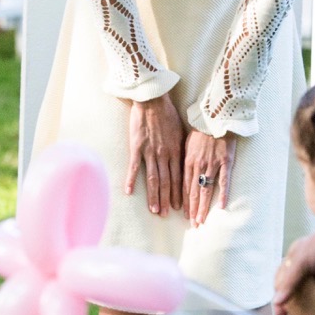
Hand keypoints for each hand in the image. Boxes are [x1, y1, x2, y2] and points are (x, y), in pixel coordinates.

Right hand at [125, 94, 184, 215]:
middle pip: (167, 182)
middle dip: (168, 200)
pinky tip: (129, 192)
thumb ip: (181, 148)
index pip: (179, 178)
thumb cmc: (168, 113)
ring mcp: (150, 152)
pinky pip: (134, 167)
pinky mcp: (137, 147)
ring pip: (153, 179)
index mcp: (176, 151)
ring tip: (154, 210)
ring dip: (154, 196)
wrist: (152, 100)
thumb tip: (185, 162)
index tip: (181, 207)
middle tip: (168, 214)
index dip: (180, 194)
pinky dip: (131, 180)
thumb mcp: (180, 131)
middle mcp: (164, 154)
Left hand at [183, 130, 235, 226]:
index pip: (184, 186)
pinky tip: (220, 207)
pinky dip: (222, 194)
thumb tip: (180, 169)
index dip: (183, 202)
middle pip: (194, 192)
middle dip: (192, 210)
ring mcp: (212, 164)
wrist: (216, 114)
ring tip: (201, 220)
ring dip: (203, 207)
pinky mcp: (225, 161)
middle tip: (192, 224)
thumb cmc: (201, 127)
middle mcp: (198, 165)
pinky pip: (224, 181)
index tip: (183, 215)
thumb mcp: (186, 141)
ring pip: (205, 190)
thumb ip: (185, 157)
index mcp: (188, 161)